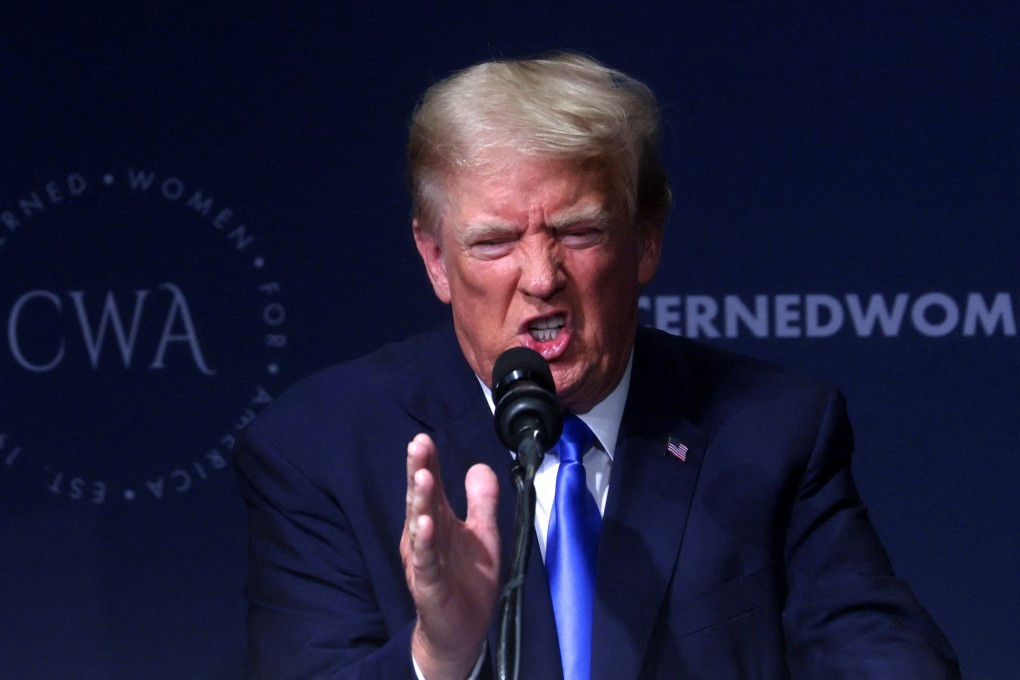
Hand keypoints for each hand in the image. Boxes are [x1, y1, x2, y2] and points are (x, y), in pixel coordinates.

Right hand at [400, 433, 500, 679]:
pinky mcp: (429, 584)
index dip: (428, 463)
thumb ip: (481, 501)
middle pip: (420, 499)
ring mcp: (425, 559)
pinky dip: (425, 543)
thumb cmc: (467, 580)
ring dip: (420, 501)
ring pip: (420, 525)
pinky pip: (426, 561)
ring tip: (422, 477)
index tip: (423, 439)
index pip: (431, 487)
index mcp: (438, 522)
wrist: (463, 630)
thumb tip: (480, 466)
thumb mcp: (482, 534)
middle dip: (418, 472)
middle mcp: (426, 537)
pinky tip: (426, 525)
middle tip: (417, 446)